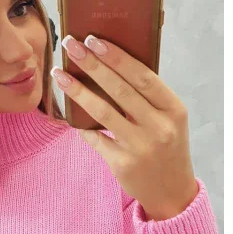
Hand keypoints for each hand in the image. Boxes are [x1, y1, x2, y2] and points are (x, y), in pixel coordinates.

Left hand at [53, 34, 198, 220]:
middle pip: (120, 89)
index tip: (94, 40)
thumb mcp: (170, 120)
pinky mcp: (122, 163)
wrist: (172, 193)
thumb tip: (111, 64)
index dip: (117, 57)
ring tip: (59, 73)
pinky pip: (95, 137)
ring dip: (77, 90)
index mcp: (174, 109)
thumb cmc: (167, 147)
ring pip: (102, 111)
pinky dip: (80, 123)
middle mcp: (159, 127)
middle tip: (71, 45)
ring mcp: (140, 147)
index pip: (143, 76)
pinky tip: (67, 110)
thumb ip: (148, 97)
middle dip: (92, 64)